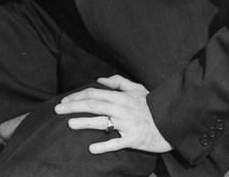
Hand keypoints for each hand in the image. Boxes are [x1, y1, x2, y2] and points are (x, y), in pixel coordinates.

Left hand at [54, 75, 171, 153]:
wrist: (171, 122)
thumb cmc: (151, 105)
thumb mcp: (137, 88)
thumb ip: (118, 82)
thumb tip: (100, 79)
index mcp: (121, 97)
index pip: (94, 94)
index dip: (78, 95)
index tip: (64, 99)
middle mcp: (122, 109)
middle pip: (93, 106)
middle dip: (73, 106)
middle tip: (57, 109)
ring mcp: (127, 125)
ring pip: (102, 123)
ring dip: (84, 123)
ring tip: (69, 124)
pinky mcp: (133, 139)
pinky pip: (117, 143)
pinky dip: (104, 146)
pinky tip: (91, 149)